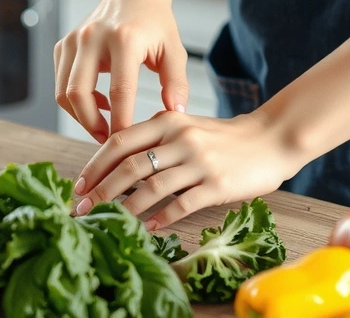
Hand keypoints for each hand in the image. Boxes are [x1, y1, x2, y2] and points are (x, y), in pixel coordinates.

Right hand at [54, 0, 188, 142]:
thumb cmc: (156, 22)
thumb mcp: (174, 49)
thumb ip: (176, 82)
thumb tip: (175, 113)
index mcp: (124, 39)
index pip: (119, 91)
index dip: (121, 122)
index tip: (127, 142)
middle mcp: (93, 37)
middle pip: (78, 93)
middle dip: (90, 124)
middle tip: (108, 140)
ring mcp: (74, 39)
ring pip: (64, 92)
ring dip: (80, 115)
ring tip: (103, 125)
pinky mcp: (64, 44)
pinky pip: (60, 82)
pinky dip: (74, 100)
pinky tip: (98, 102)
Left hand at [71, 110, 302, 230]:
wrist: (270, 139)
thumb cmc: (224, 137)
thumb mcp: (186, 126)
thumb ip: (156, 138)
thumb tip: (117, 164)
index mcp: (168, 121)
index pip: (120, 142)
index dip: (95, 165)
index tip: (79, 184)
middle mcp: (180, 139)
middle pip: (129, 166)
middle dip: (101, 190)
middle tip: (83, 208)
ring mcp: (199, 162)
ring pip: (151, 188)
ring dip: (125, 208)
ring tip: (110, 221)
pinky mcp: (216, 184)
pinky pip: (181, 204)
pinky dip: (160, 219)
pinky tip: (149, 228)